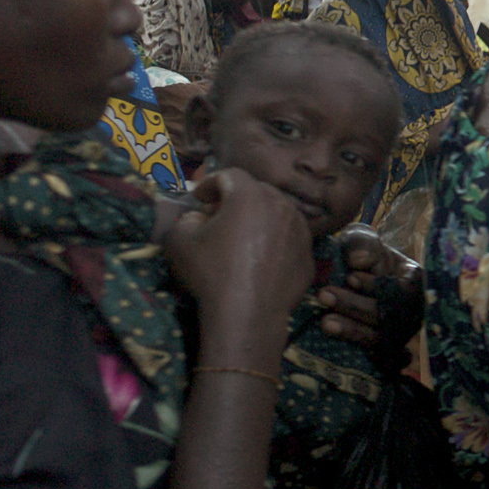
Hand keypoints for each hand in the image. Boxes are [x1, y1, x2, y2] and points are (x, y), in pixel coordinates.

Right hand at [163, 170, 316, 335]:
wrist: (248, 313)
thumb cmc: (211, 272)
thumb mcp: (180, 240)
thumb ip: (186, 217)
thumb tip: (199, 217)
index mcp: (250, 196)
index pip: (229, 175)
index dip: (210, 183)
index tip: (199, 199)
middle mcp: (282, 207)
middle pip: (257, 191)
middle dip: (235, 198)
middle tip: (217, 216)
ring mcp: (301, 231)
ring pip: (278, 213)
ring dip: (258, 218)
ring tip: (240, 236)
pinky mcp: (309, 255)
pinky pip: (288, 238)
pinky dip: (274, 240)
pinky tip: (259, 258)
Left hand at [314, 232, 418, 355]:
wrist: (353, 275)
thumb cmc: (360, 254)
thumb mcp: (361, 239)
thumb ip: (362, 244)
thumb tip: (358, 261)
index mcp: (414, 281)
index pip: (402, 290)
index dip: (376, 287)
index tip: (349, 277)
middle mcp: (412, 310)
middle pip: (390, 317)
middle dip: (356, 307)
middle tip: (324, 295)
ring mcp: (399, 333)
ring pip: (381, 339)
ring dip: (352, 331)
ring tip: (324, 322)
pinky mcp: (383, 350)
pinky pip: (380, 360)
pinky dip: (363, 354)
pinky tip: (339, 346)